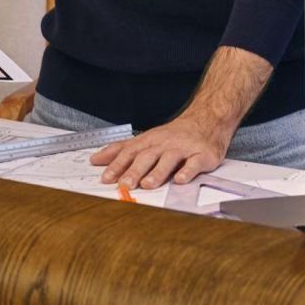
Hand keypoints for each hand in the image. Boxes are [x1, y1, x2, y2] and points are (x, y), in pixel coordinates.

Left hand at [90, 111, 233, 189]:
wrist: (207, 119)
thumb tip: (97, 159)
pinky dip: (187, 171)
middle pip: (147, 156)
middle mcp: (165, 144)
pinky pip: (194, 163)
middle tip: (125, 184)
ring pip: (169, 159)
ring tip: (148, 184)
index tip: (106, 177)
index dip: (117, 164)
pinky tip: (180, 180)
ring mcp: (184, 149)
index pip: (130, 152)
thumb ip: (122, 150)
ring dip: (158, 172)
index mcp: (150, 141)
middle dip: (135, 170)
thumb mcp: (147, 139)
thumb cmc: (174, 134)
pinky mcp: (202, 155)